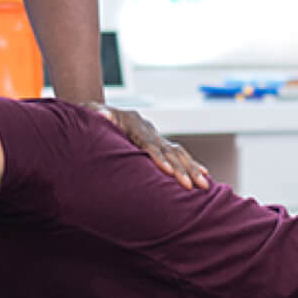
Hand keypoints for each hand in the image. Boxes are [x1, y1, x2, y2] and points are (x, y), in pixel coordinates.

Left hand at [87, 103, 209, 189]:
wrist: (103, 111)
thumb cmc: (95, 116)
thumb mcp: (92, 113)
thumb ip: (97, 114)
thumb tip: (103, 115)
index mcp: (135, 125)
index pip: (148, 144)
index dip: (158, 157)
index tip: (167, 170)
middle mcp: (150, 131)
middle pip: (168, 150)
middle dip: (181, 168)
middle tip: (191, 185)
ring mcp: (156, 136)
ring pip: (178, 153)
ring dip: (192, 169)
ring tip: (205, 185)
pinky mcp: (159, 143)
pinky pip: (178, 154)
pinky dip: (192, 164)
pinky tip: (205, 175)